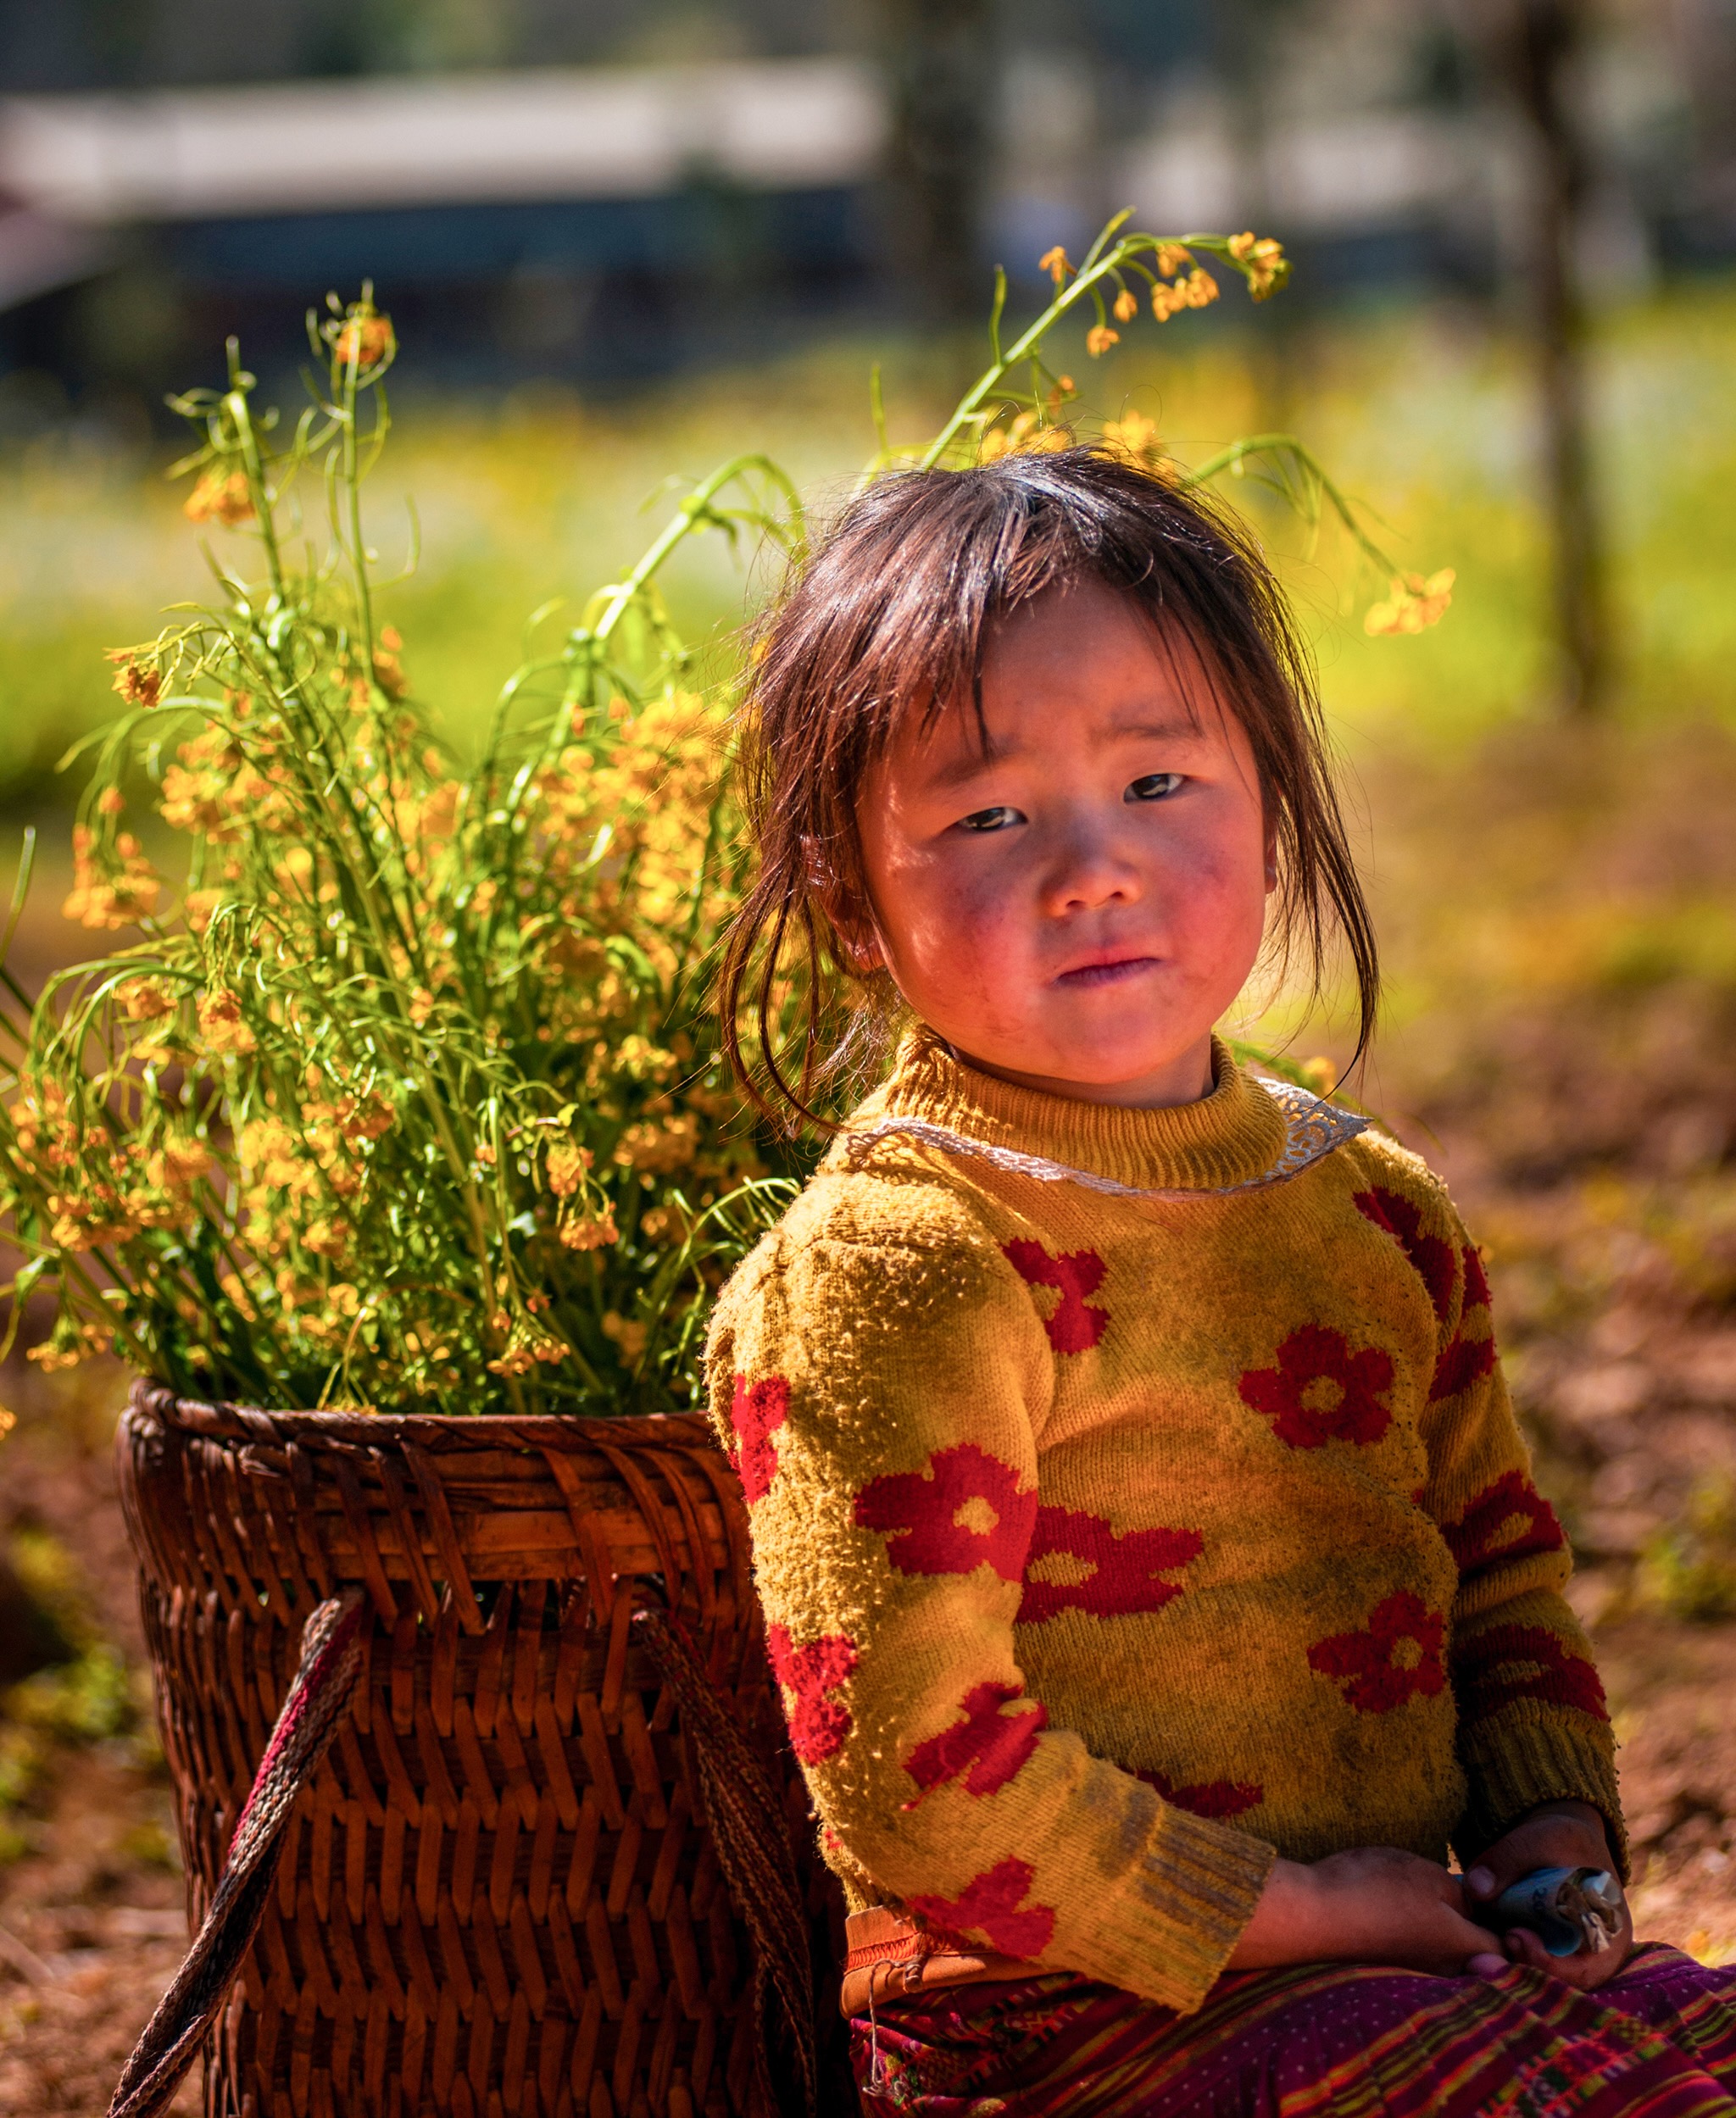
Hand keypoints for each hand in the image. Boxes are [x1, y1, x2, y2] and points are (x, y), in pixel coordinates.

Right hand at [1229, 1846, 1500, 1975]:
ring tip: (1431, 1895)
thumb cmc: (1375, 1889)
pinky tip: (1400, 1906)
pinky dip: (1419, 1933)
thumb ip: (1464, 1894)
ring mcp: (1415, 1970)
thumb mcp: (1429, 1875)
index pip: (1508, 1948)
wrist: (1313, 1915)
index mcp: (1463, 1945)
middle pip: (1478, 1954)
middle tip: (1472, 1894)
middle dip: (1481, 1928)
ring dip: (1447, 1929)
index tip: (1505, 1899)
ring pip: (1447, 1953)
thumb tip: (1480, 1906)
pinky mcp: (1388, 1965)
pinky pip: (1419, 1951)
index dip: (1513, 1925)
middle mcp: (1445, 1968)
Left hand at [1461, 1800, 1632, 1991]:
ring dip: (1510, 1963)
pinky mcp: (1542, 1955)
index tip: (1515, 1936)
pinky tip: (1484, 1937)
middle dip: (1525, 1966)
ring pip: (1539, 1979)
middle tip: (1498, 1938)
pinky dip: (1503, 1955)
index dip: (1550, 1963)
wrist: (1563, 1842)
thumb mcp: (1543, 1837)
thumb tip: (1476, 1888)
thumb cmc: (1562, 1841)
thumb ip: (1510, 1858)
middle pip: (1560, 1983)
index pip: (1586, 1969)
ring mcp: (1567, 1960)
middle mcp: (1593, 1957)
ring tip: (1488, 1937)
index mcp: (1610, 1933)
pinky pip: (1523, 1966)